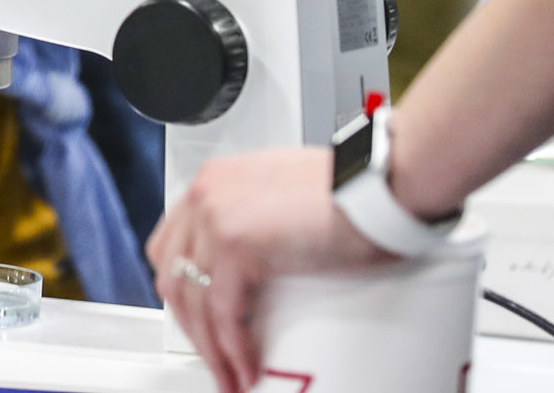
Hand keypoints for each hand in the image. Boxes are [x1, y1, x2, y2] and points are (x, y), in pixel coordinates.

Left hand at [147, 148, 390, 392]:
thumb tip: (250, 269)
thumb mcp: (283, 200)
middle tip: (213, 357)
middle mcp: (206, 194)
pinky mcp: (235, 244)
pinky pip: (223, 312)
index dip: (185, 291)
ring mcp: (215, 216)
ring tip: (230, 376)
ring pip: (193, 299)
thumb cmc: (352, 195)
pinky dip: (232, 348)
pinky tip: (244, 369)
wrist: (380, 189)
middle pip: (173, 274)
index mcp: (215, 180)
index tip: (200, 322)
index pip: (172, 245)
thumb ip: (255, 222)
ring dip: (210, 348)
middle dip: (191, 324)